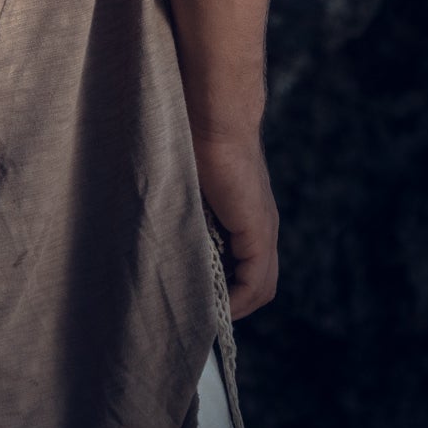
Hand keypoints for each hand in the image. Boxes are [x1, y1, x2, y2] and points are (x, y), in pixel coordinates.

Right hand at [193, 133, 278, 318]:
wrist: (213, 116)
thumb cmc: (194, 140)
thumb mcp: (190, 188)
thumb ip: (187, 212)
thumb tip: (164, 236)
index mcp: (247, 216)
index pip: (249, 269)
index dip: (228, 288)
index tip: (200, 297)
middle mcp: (262, 226)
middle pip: (259, 284)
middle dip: (233, 303)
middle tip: (202, 311)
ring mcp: (264, 229)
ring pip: (261, 287)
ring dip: (235, 304)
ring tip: (205, 310)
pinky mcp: (258, 230)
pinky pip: (256, 281)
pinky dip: (238, 298)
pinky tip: (217, 303)